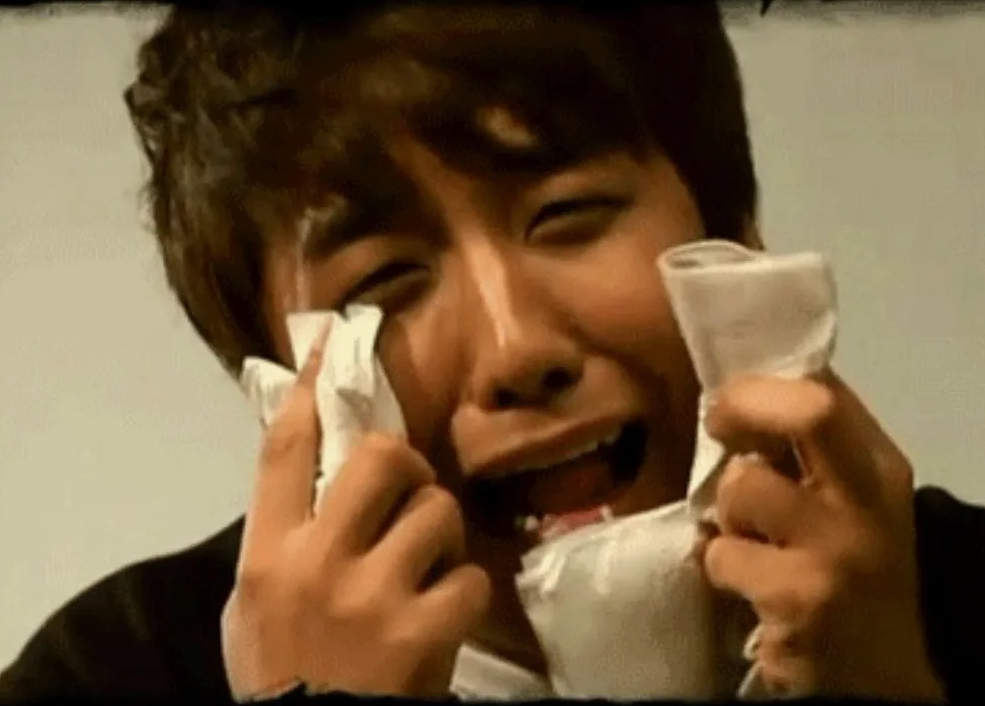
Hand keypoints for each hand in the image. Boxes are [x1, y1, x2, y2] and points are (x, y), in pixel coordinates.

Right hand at [220, 325, 490, 699]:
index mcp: (269, 553)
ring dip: (443, 534)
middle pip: (381, 457)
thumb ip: (284, 535)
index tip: (332, 345)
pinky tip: (446, 614)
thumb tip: (319, 467)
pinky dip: (466, 592)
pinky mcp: (421, 630)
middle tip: (413, 491)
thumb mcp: (257, 603)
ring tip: (431, 566)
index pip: (287, 450)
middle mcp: (319, 561)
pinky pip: (471, 577)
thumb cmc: (283, 673)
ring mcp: (373, 595)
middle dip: (409, 465)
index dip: (313, 389)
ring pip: (438, 511)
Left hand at [701, 371, 944, 700]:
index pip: (823, 388)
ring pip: (745, 486)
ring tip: (746, 539)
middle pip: (809, 412)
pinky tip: (745, 584)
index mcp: (878, 464)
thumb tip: (741, 392)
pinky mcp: (800, 598)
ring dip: (725, 513)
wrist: (878, 675)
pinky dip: (718, 565)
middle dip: (744, 407)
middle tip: (718, 430)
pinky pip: (722, 555)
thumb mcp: (847, 501)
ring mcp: (838, 550)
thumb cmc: (848, 571)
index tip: (729, 403)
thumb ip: (807, 451)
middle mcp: (869, 499)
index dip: (761, 384)